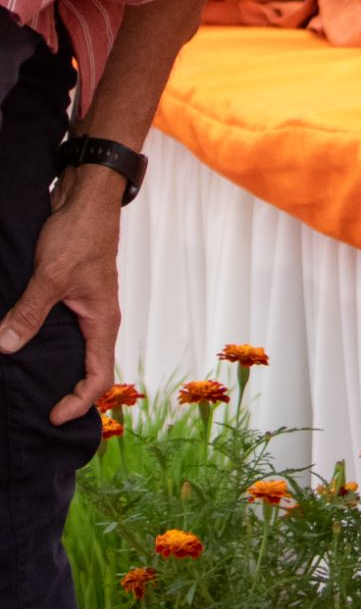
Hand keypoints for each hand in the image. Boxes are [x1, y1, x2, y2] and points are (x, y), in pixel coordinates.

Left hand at [0, 173, 121, 422]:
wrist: (87, 193)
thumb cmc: (81, 232)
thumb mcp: (51, 276)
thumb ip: (29, 314)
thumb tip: (5, 347)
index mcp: (103, 319)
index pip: (99, 376)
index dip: (77, 403)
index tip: (51, 415)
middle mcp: (97, 316)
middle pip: (88, 367)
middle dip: (66, 390)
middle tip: (37, 405)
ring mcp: (85, 302)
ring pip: (73, 346)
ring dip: (52, 363)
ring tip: (23, 377)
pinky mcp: (70, 289)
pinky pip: (59, 324)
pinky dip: (41, 338)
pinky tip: (17, 339)